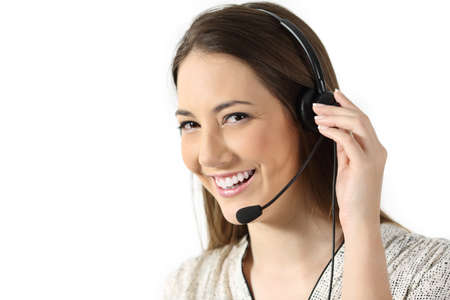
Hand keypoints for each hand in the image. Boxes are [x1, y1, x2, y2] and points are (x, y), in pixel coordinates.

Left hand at [312, 89, 386, 230]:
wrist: (360, 218)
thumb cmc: (353, 196)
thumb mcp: (348, 168)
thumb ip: (345, 151)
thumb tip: (336, 134)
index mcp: (374, 150)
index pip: (362, 120)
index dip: (349, 105)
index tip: (335, 94)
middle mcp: (377, 150)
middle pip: (360, 118)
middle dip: (337, 108)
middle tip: (317, 106)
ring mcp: (372, 156)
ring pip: (357, 124)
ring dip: (334, 116)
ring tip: (317, 115)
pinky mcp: (363, 164)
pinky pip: (348, 140)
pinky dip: (334, 131)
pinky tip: (322, 128)